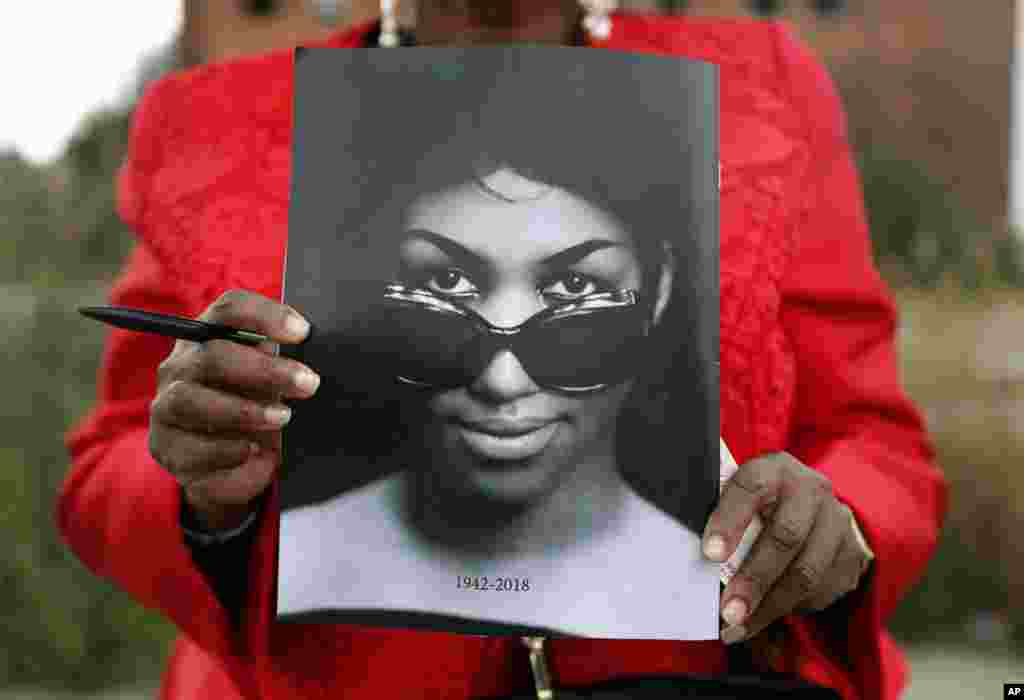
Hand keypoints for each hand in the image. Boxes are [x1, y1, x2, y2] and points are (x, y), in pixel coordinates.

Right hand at [149, 290, 319, 531]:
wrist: (234, 464)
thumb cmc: (258, 407)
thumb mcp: (275, 384)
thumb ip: (287, 368)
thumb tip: (311, 368)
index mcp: (211, 336)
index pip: (229, 310)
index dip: (265, 316)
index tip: (302, 332)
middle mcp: (182, 365)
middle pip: (213, 354)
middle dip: (265, 369)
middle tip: (308, 384)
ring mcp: (166, 405)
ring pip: (190, 399)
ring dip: (242, 410)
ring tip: (282, 418)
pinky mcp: (166, 446)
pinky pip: (190, 447)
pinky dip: (225, 450)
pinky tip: (253, 451)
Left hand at [702, 452, 871, 644]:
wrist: (811, 504)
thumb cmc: (759, 502)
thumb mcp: (738, 495)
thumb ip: (719, 515)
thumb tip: (693, 557)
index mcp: (774, 468)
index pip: (751, 488)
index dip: (729, 521)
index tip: (710, 554)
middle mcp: (811, 490)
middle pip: (786, 536)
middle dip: (754, 579)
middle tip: (728, 611)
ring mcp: (837, 521)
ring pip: (806, 572)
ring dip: (770, 606)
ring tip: (739, 626)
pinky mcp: (851, 553)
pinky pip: (821, 591)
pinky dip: (788, 610)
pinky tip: (764, 618)